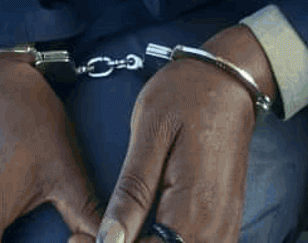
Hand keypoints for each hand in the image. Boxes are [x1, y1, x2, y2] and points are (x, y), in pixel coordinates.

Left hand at [84, 26, 278, 242]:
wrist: (230, 81)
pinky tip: (141, 229)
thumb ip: (132, 191)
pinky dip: (164, 242)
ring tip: (113, 230)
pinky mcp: (225, 223)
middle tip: (85, 236)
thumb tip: (109, 241)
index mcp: (193, 209)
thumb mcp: (150, 130)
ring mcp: (224, 229)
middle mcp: (214, 230)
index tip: (77, 239)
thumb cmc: (187, 95)